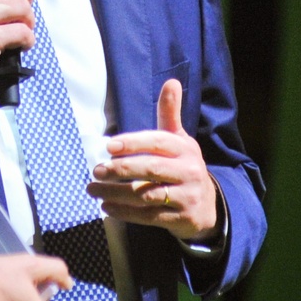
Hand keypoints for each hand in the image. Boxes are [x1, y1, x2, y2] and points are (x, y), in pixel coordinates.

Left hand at [87, 79, 219, 240]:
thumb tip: (171, 82)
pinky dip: (125, 212)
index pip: (158, 142)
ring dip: (116, 193)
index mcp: (185, 148)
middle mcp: (189, 171)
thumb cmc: (183, 167)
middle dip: (120, 169)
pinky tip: (107, 206)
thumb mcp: (179, 140)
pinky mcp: (180, 218)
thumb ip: (170, 114)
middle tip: (96, 170)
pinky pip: (149, 216)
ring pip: (146, 194)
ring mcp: (186, 196)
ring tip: (94, 190)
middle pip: (151, 168)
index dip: (134, 142)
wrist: (207, 206)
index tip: (108, 145)